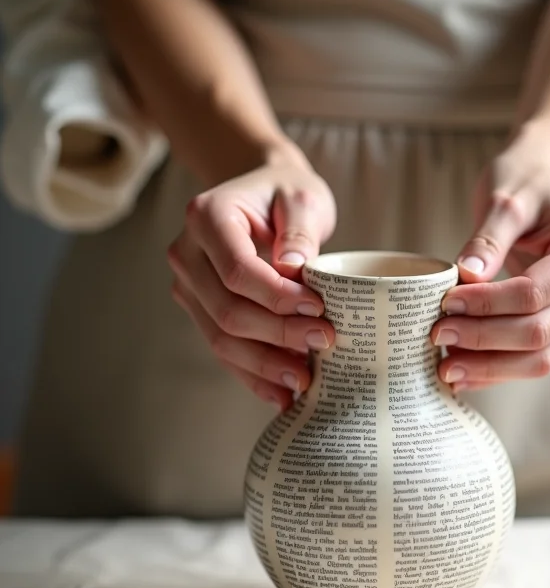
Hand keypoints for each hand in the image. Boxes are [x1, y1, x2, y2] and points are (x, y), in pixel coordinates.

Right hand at [168, 140, 336, 409]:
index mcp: (207, 216)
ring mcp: (189, 285)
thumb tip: (294, 271)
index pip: (237, 270)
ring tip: (304, 381)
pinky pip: (222, 348)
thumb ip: (300, 230)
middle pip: (227, 310)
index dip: (277, 297)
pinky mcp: (200, 309)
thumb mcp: (303, 197)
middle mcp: (187, 253)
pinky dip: (252, 374)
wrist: (264, 195)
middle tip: (324, 343)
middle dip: (277, 335)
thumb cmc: (286, 193)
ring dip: (264, 364)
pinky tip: (281, 394)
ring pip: (221, 338)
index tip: (318, 307)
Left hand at [431, 124, 549, 389]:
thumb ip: (488, 236)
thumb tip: (467, 274)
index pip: (534, 294)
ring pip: (540, 359)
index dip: (487, 305)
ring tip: (444, 368)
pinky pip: (535, 362)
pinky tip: (463, 375)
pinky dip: (498, 371)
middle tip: (436, 335)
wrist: (544, 187)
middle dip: (483, 340)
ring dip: (490, 367)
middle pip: (539, 333)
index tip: (445, 304)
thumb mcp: (506, 197)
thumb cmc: (527, 186)